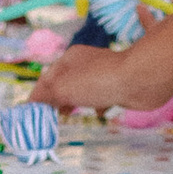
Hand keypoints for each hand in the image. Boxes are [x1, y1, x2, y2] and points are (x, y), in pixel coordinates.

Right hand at [33, 44, 172, 110]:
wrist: (139, 80)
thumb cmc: (97, 81)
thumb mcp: (63, 87)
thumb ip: (46, 95)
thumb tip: (33, 102)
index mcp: (70, 58)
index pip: (48, 76)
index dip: (39, 94)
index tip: (32, 111)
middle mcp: (86, 63)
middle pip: (66, 82)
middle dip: (57, 98)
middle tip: (51, 115)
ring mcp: (104, 73)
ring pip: (84, 89)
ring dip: (76, 101)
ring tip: (69, 115)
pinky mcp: (119, 85)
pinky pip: (102, 96)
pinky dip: (98, 104)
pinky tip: (99, 113)